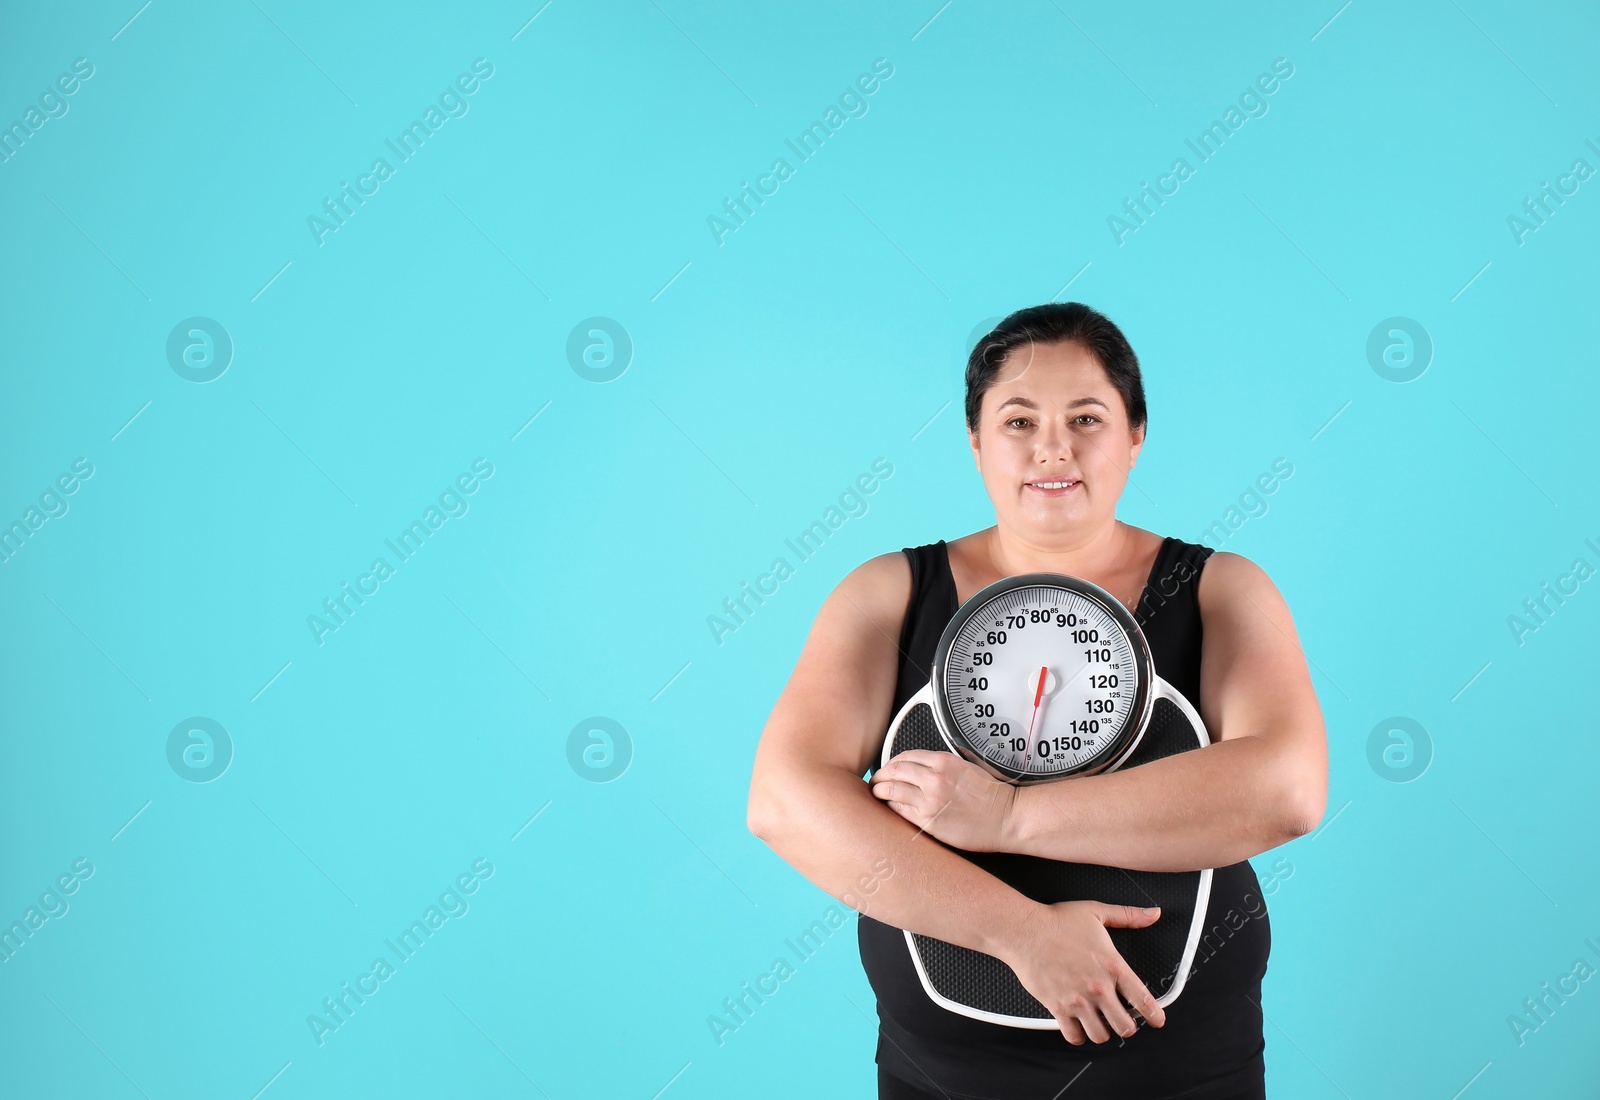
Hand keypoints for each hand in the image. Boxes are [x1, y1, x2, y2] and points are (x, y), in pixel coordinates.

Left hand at [871, 749, 1016, 851]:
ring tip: (877, 793)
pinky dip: (891, 807)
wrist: (1006, 817)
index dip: (892, 762)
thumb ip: (942, 764)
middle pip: (893, 771)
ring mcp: (929, 800)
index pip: (905, 756)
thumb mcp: (967, 766)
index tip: (888, 768)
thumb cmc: (991, 795)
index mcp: (943, 762)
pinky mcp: (928, 821)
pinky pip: (900, 810)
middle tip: (876, 781)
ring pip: (891, 790)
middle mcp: (934, 779)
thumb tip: (922, 766)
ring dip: (880, 791)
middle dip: (880, 775)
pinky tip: (890, 807)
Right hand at [998, 900, 1166, 1044]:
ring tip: (1100, 1023)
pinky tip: (1078, 1026)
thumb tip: (1153, 914)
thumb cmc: (1057, 921)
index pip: (1143, 1000)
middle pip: (1125, 1027)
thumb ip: (1128, 916)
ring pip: (1100, 1035)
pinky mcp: (1058, 1008)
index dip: (1155, 1015)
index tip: (1157, 1020)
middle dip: (1128, 1026)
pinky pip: (1073, 1036)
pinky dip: (1078, 1035)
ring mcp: (1078, 1000)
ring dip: (1102, 1032)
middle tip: (1123, 1021)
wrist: (1024, 931)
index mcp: (1113, 966)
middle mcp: (1098, 988)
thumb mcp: (1097, 912)